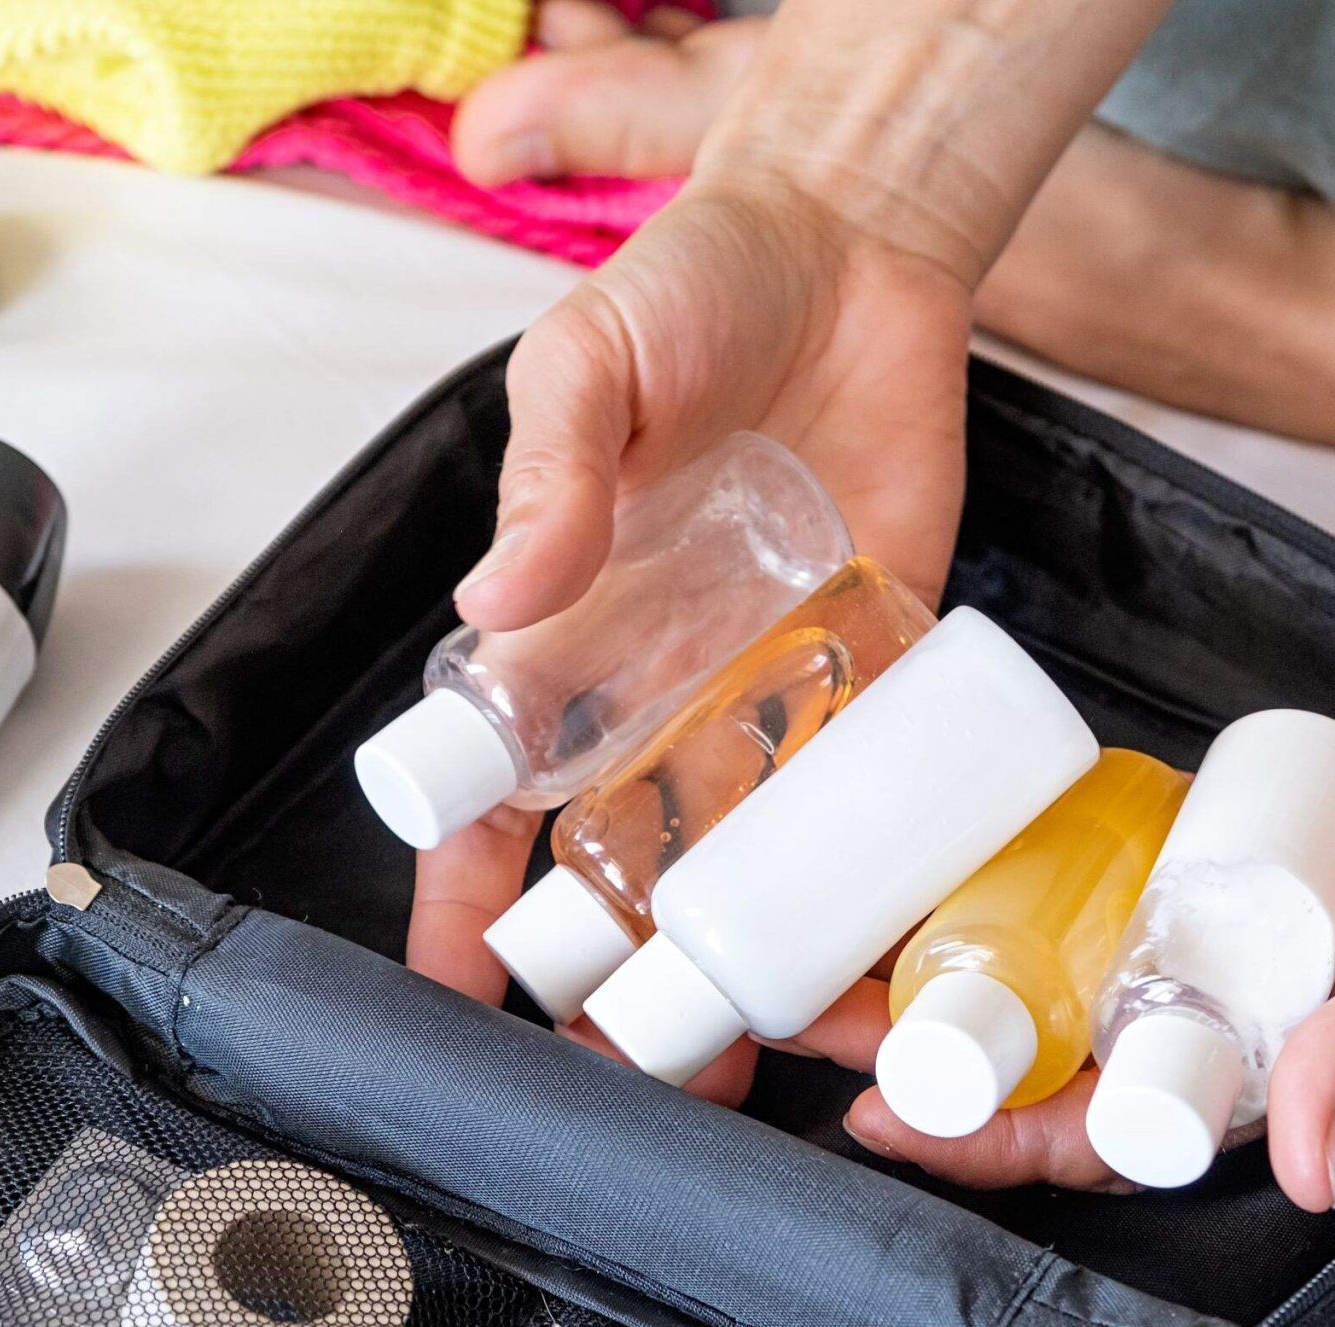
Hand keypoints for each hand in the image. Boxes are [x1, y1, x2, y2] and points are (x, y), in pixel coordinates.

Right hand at [408, 13, 984, 1034]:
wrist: (856, 244)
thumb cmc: (694, 284)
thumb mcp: (589, 359)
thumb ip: (548, 474)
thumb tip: (502, 598)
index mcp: (562, 634)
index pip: (490, 798)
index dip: (466, 903)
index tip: (459, 998)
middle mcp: (658, 686)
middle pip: (621, 866)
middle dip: (618, 977)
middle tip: (631, 1074)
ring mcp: (767, 686)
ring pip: (746, 861)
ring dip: (745, 961)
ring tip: (759, 1057)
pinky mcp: (874, 663)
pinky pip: (869, 791)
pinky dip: (871, 874)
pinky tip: (876, 954)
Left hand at [843, 577, 1334, 1210]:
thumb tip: (1306, 1162)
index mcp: (1309, 1058)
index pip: (1131, 1129)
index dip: (1008, 1140)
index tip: (889, 1124)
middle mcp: (1258, 995)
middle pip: (1074, 1050)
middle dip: (947, 1054)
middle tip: (813, 1028)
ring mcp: (1239, 905)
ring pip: (1080, 955)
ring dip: (973, 957)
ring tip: (848, 943)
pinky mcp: (1237, 817)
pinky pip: (1125, 853)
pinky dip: (1043, 862)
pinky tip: (951, 852)